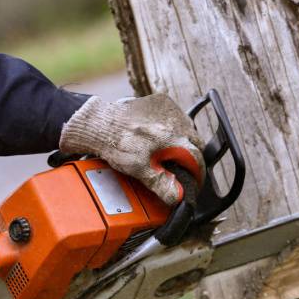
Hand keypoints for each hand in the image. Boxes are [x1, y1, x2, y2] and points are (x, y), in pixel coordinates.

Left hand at [60, 93, 204, 204]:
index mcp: (174, 139)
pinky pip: (178, 117)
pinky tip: (163, 137)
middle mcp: (176, 122)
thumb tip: (178, 197)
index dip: (197, 174)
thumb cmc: (117, 145)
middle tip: (183, 168)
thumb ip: (162, 184)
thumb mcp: (141, 171)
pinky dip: (175, 127)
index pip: (197, 159)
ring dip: (184, 141)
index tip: (194, 181)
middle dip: (192, 157)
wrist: (100, 124)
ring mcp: (171, 109)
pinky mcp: (163, 101)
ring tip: (171, 153)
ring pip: (189, 129)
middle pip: (196, 143)